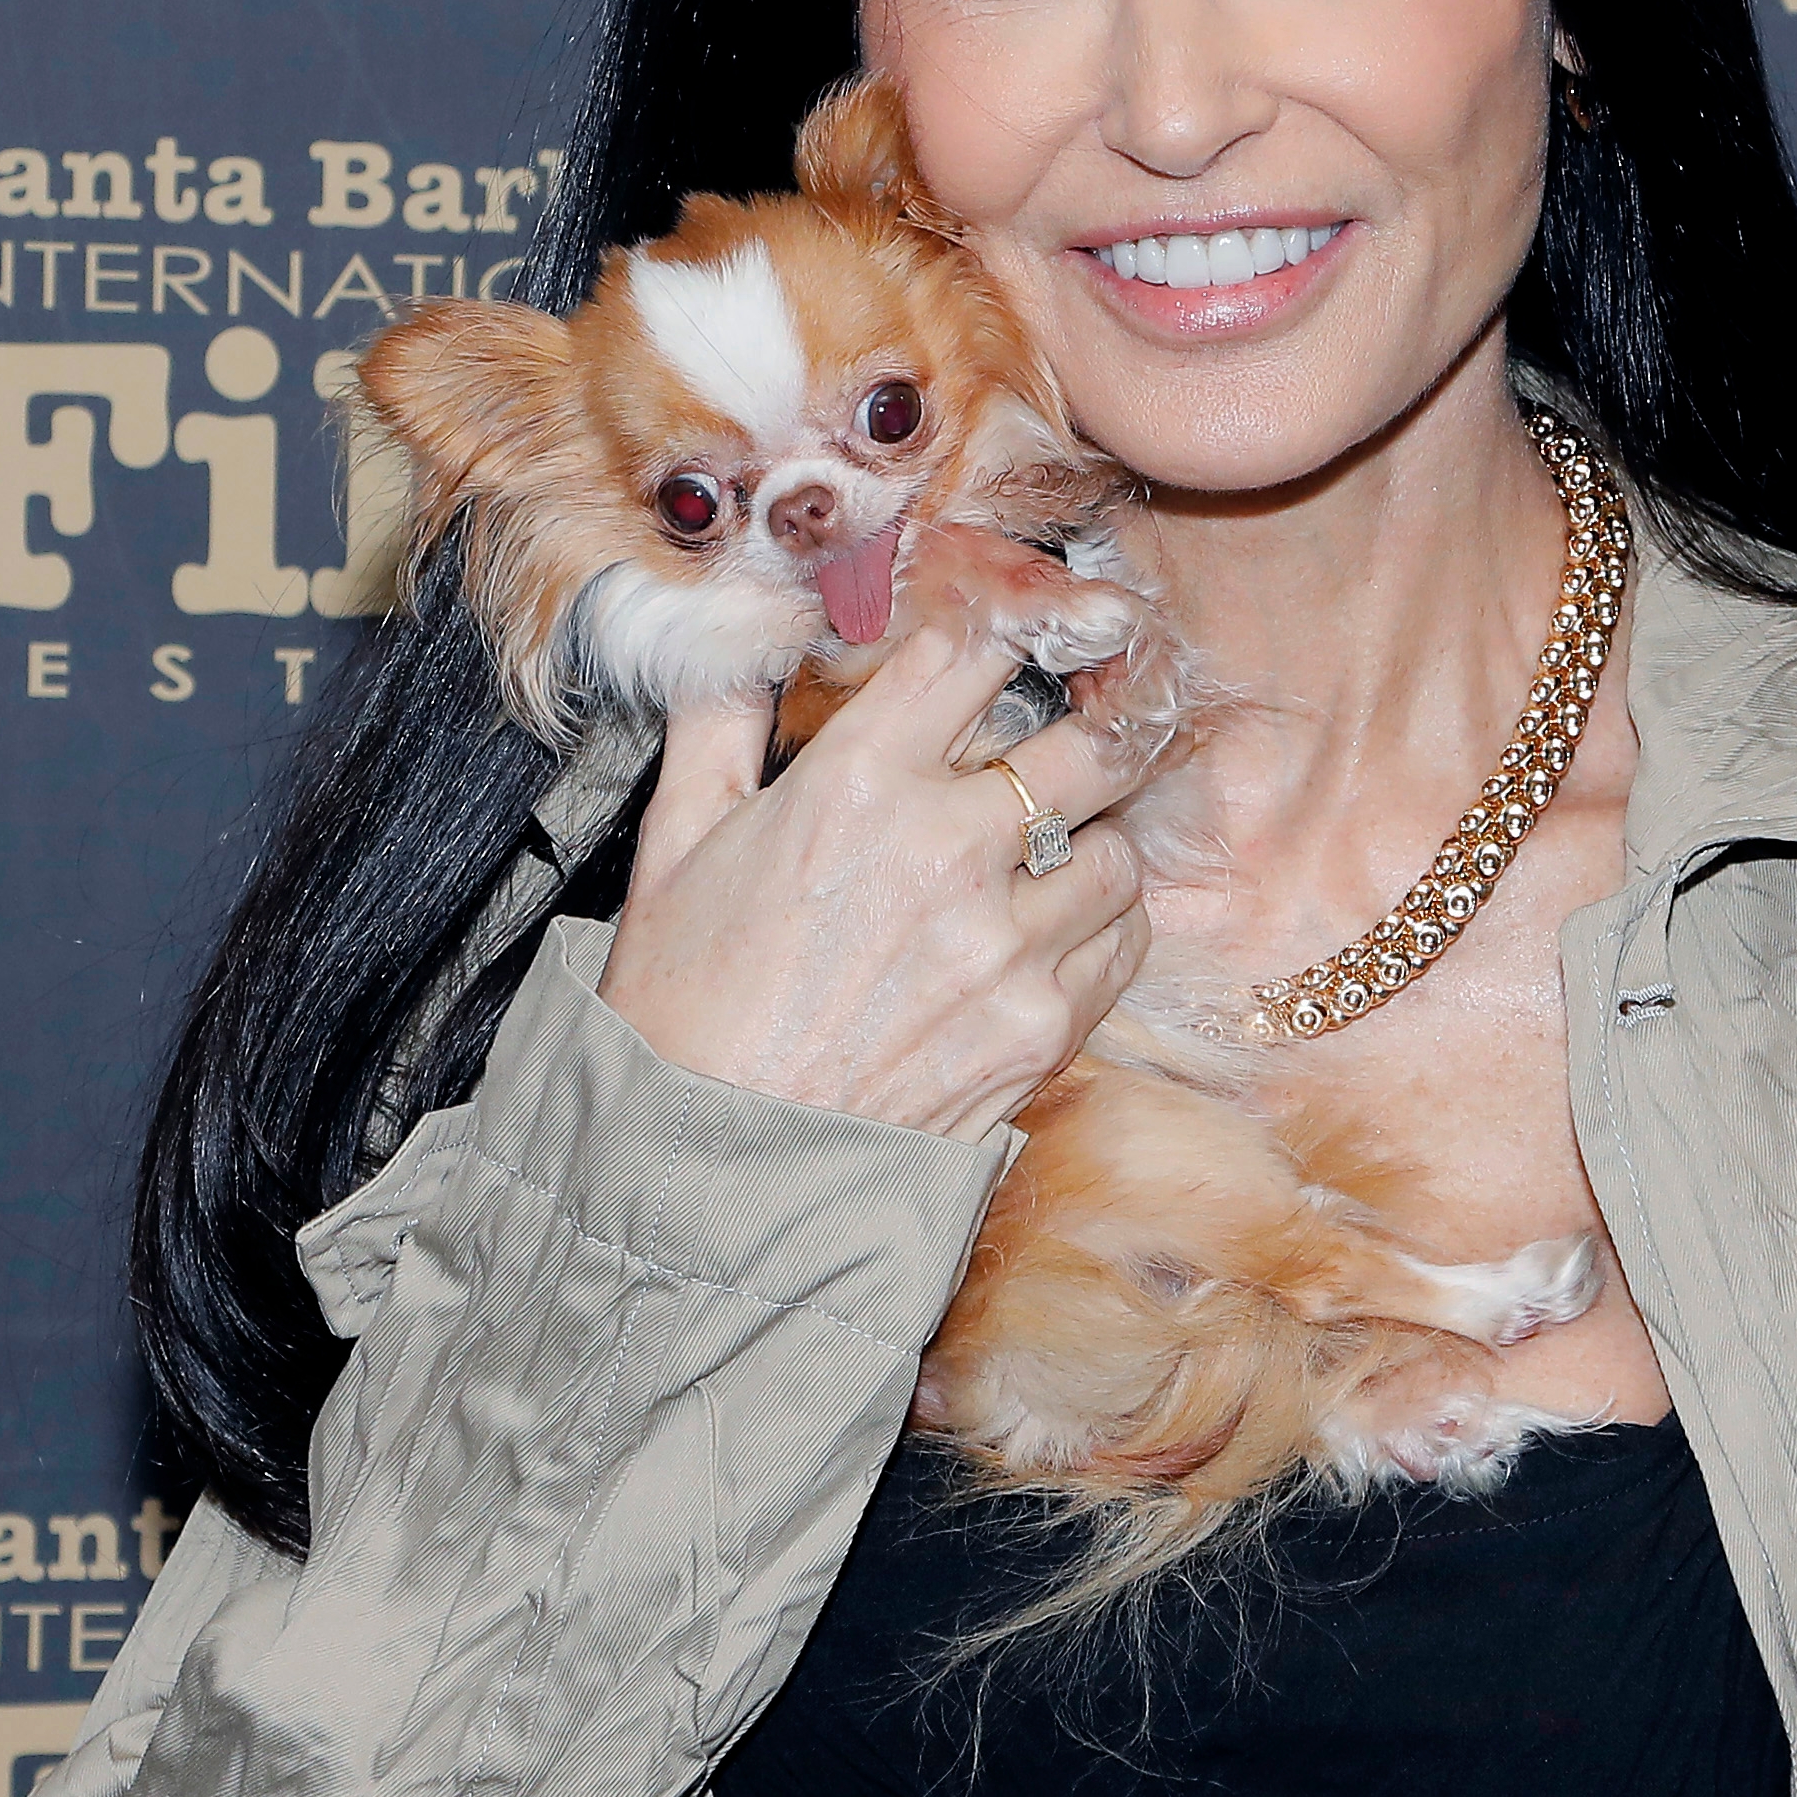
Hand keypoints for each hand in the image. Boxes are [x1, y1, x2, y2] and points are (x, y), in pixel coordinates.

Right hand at [594, 611, 1157, 1145]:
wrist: (710, 1160)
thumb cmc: (683, 999)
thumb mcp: (676, 838)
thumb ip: (717, 721)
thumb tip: (740, 638)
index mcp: (858, 781)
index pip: (975, 658)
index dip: (1009, 635)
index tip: (1029, 637)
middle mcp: (946, 849)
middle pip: (1092, 745)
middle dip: (1104, 726)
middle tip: (1101, 726)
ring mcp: (1004, 945)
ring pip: (1117, 852)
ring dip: (1095, 843)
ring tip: (1056, 854)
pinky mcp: (1039, 1027)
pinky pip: (1119, 946)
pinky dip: (1102, 929)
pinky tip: (1055, 931)